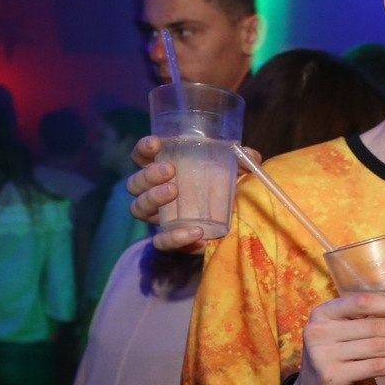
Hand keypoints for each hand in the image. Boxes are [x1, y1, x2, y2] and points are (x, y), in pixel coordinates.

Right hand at [128, 136, 263, 252]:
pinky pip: (162, 242)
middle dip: (148, 174)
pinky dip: (176, 237)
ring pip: (138, 208)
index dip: (143, 149)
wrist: (227, 231)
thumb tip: (249, 154)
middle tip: (169, 169)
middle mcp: (154, 195)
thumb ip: (241, 163)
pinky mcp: (170, 241)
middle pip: (135, 183)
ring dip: (153, 198)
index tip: (156, 143)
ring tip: (174, 190)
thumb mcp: (232, 176)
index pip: (142, 158)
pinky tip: (196, 232)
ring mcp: (159, 218)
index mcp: (163, 174)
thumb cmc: (222, 194)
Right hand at [283, 294, 384, 384]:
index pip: (364, 302)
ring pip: (379, 346)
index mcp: (324, 312)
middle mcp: (319, 330)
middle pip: (376, 326)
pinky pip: (376, 367)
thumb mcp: (344, 336)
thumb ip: (366, 324)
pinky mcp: (332, 376)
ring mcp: (323, 354)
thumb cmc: (338, 361)